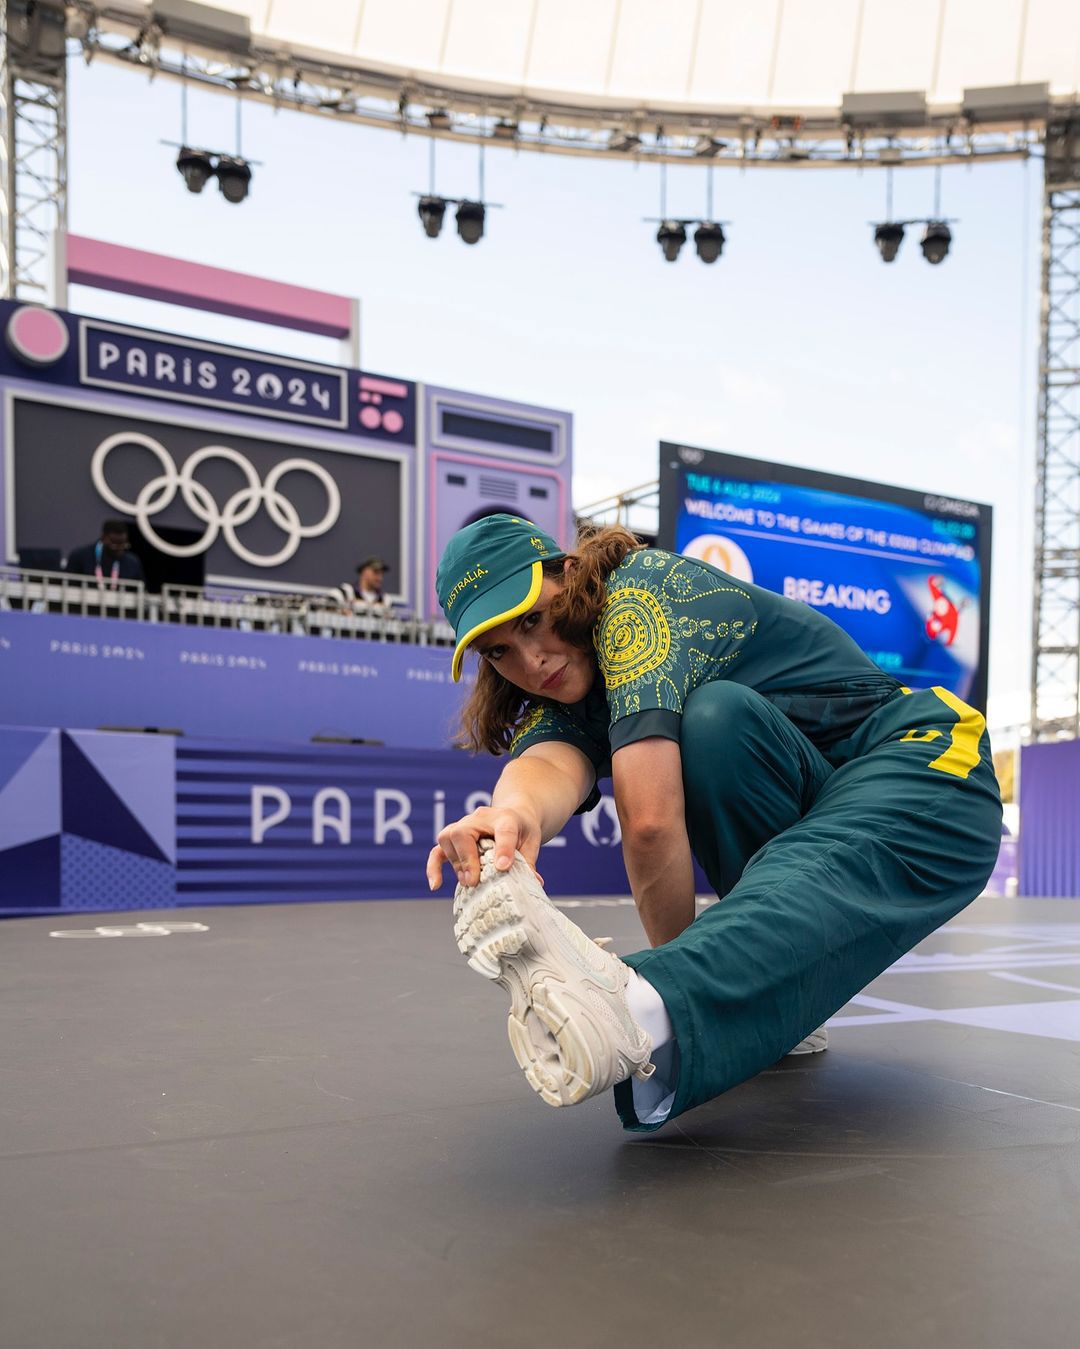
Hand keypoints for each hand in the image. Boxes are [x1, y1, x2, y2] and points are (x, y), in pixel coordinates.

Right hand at [426, 805, 541, 890]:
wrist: (513, 813)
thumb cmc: (522, 829)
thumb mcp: (532, 842)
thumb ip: (530, 862)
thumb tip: (534, 882)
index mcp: (506, 818)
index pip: (504, 830)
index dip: (503, 848)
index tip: (503, 867)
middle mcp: (481, 818)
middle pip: (463, 831)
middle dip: (467, 859)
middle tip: (474, 881)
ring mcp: (464, 824)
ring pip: (448, 838)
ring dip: (457, 864)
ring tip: (469, 882)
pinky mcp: (453, 837)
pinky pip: (437, 849)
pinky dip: (434, 867)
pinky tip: (436, 885)